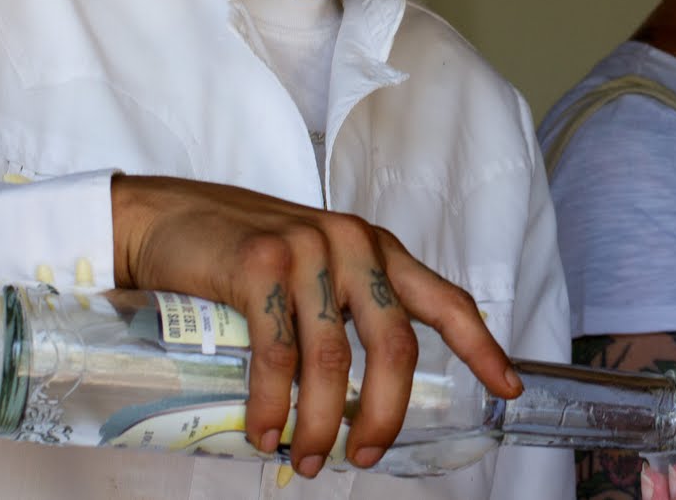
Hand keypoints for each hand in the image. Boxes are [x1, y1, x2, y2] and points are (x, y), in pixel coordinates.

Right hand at [110, 174, 517, 476]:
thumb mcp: (317, 271)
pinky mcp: (260, 264)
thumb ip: (349, 312)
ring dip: (321, 422)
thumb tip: (368, 398)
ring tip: (308, 458)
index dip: (481, 347)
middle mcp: (354, 244)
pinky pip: (277, 354)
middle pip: (394, 343)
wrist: (167, 217)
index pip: (446, 300)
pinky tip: (265, 433)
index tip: (508, 388)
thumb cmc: (244, 254)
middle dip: (387, 412)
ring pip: (332, 358)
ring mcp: (307, 250)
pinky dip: (272, 405)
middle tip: (366, 455)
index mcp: (378, 250)